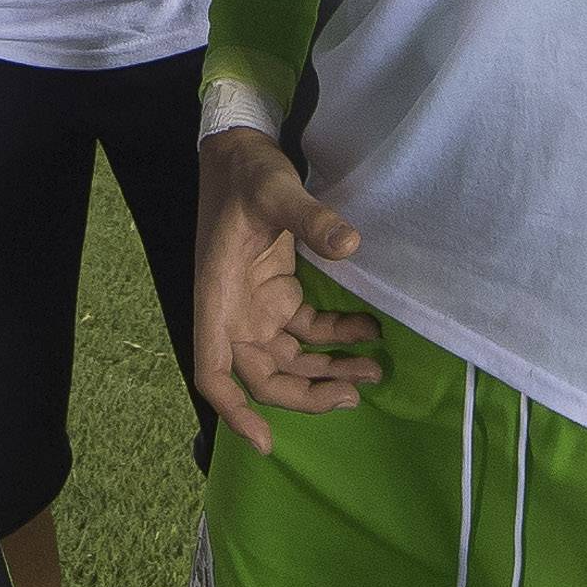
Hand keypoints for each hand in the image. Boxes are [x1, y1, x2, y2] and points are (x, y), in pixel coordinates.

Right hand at [193, 127, 379, 455]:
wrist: (242, 146)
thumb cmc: (247, 171)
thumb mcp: (276, 190)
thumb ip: (311, 218)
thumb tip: (350, 244)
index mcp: (218, 296)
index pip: (214, 370)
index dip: (235, 410)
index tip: (265, 440)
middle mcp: (234, 311)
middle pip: (262, 376)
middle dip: (304, 394)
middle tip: (352, 396)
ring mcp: (257, 305)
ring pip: (288, 360)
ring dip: (326, 372)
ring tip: (372, 373)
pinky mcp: (278, 292)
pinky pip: (307, 331)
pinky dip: (335, 339)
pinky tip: (369, 334)